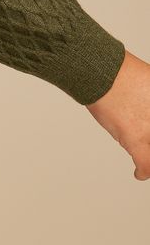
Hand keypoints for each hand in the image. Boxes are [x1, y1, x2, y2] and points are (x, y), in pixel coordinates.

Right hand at [85, 49, 149, 180]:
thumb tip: (145, 104)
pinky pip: (145, 164)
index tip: (149, 129)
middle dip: (148, 139)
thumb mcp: (148, 81)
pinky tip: (140, 173)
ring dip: (148, 154)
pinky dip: (143, 170)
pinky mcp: (135, 139)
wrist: (100, 71)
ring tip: (145, 158)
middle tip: (144, 136)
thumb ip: (148, 98)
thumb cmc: (119, 71)